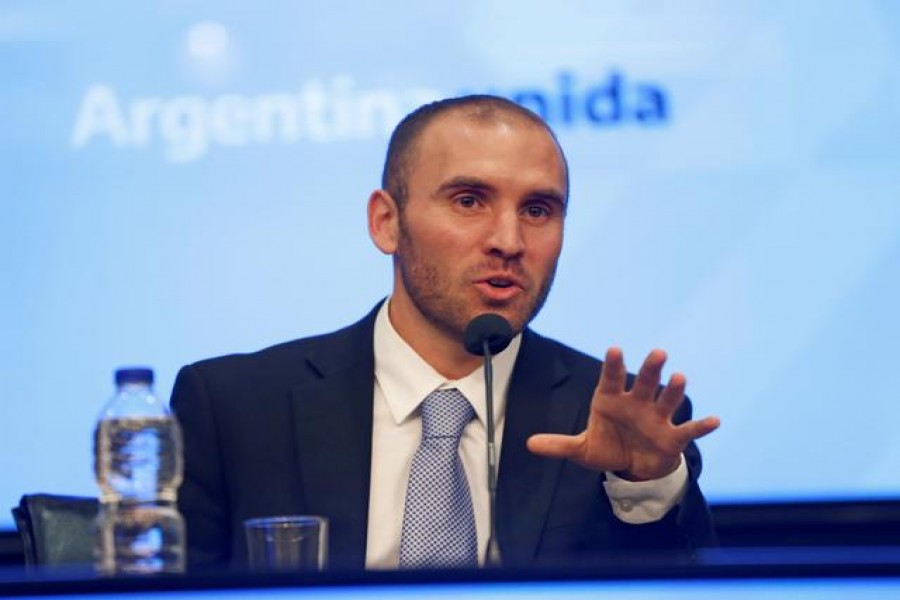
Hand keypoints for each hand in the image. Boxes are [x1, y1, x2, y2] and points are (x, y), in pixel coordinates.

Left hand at [526, 347, 719, 480]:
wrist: (633, 467)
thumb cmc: (607, 447)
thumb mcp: (581, 450)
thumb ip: (559, 445)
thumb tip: (530, 444)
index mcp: (611, 400)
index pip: (611, 379)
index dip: (613, 365)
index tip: (614, 349)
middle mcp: (637, 403)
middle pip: (645, 382)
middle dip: (651, 369)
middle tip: (658, 353)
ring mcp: (657, 418)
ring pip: (668, 400)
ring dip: (674, 390)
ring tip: (680, 378)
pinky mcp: (672, 437)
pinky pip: (688, 430)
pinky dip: (701, 426)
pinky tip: (715, 420)